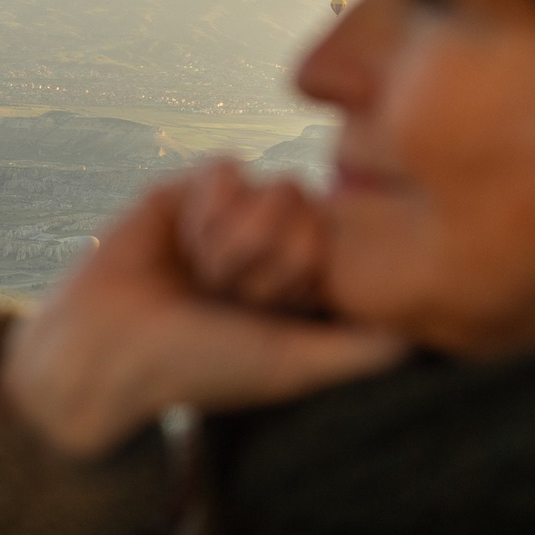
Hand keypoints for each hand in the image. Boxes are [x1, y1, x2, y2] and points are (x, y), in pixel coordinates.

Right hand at [0, 169, 402, 458]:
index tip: (263, 306)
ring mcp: (236, 216)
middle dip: (261, 252)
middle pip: (307, 205)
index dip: (301, 268)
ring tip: (197, 271)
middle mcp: (275, 248)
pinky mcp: (191, 189)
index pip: (340, 240)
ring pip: (269, 184)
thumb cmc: (199, 367)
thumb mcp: (293, 365)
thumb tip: (427, 332)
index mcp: (302, 288)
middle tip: (222, 291)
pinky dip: (201, 208)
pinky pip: (227, 167)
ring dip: (227, 236)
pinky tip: (178, 238)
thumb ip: (363, 349)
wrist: (106, 346)